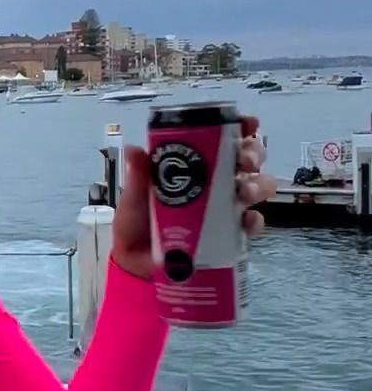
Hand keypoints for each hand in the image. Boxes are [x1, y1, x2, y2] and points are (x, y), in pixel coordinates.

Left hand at [112, 116, 275, 281]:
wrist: (136, 266)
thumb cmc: (136, 226)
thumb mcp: (134, 198)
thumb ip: (138, 176)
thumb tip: (134, 150)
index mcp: (195, 167)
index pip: (223, 140)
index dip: (240, 128)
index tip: (247, 124)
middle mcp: (216, 184)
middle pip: (247, 160)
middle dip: (253, 155)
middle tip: (244, 160)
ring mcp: (225, 209)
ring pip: (257, 188)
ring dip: (257, 185)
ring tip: (244, 192)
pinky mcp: (230, 236)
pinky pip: (252, 224)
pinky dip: (254, 221)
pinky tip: (246, 220)